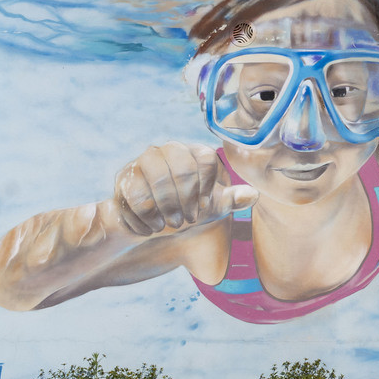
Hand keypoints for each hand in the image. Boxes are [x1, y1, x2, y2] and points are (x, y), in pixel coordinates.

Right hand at [111, 142, 256, 236]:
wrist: (153, 221)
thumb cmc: (188, 208)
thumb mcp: (213, 207)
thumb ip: (232, 200)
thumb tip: (253, 194)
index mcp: (194, 152)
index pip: (206, 159)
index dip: (207, 186)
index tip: (204, 206)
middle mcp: (169, 150)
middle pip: (181, 167)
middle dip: (186, 199)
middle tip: (188, 220)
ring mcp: (144, 161)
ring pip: (156, 176)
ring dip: (166, 205)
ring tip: (171, 224)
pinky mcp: (124, 178)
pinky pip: (134, 193)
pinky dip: (146, 214)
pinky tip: (153, 228)